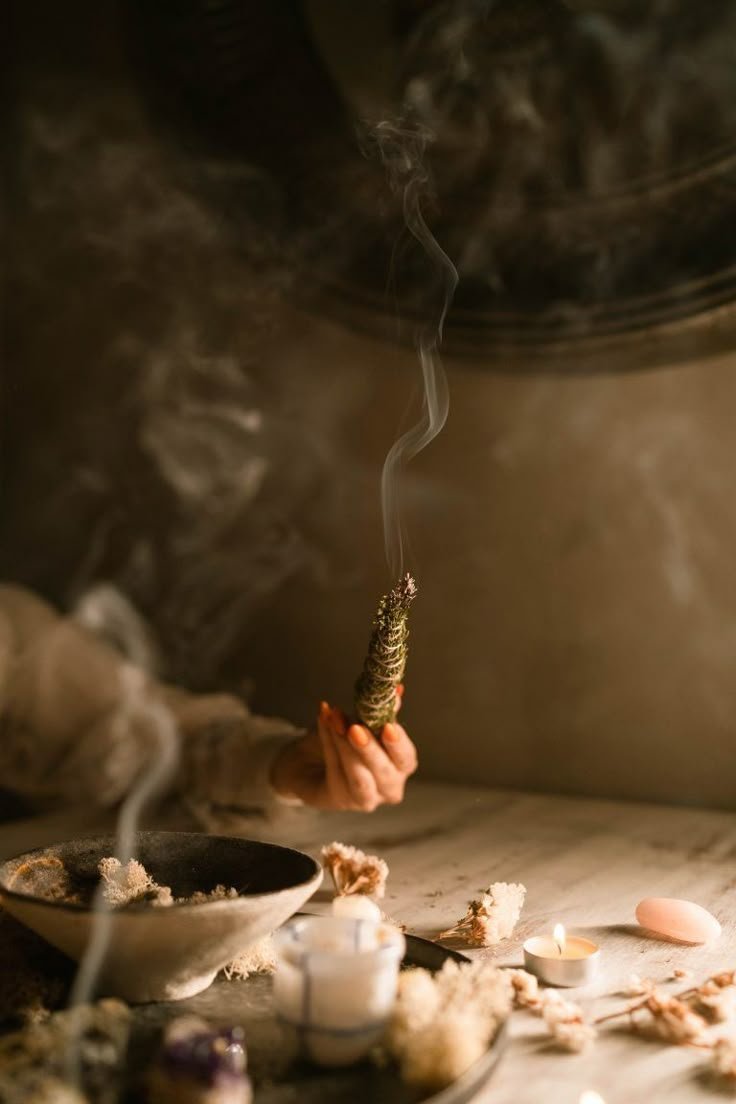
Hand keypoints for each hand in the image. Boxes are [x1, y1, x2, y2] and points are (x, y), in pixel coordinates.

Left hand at [270, 688, 417, 811]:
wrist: (313, 762)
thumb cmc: (347, 742)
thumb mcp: (365, 722)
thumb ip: (381, 711)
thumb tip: (396, 690)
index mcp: (401, 767)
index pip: (406, 758)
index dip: (398, 744)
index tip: (388, 726)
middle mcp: (388, 788)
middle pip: (384, 772)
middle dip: (369, 749)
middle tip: (356, 728)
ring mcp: (365, 798)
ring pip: (358, 778)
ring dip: (345, 746)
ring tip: (335, 720)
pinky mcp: (340, 800)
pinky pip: (334, 772)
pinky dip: (328, 744)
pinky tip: (324, 721)